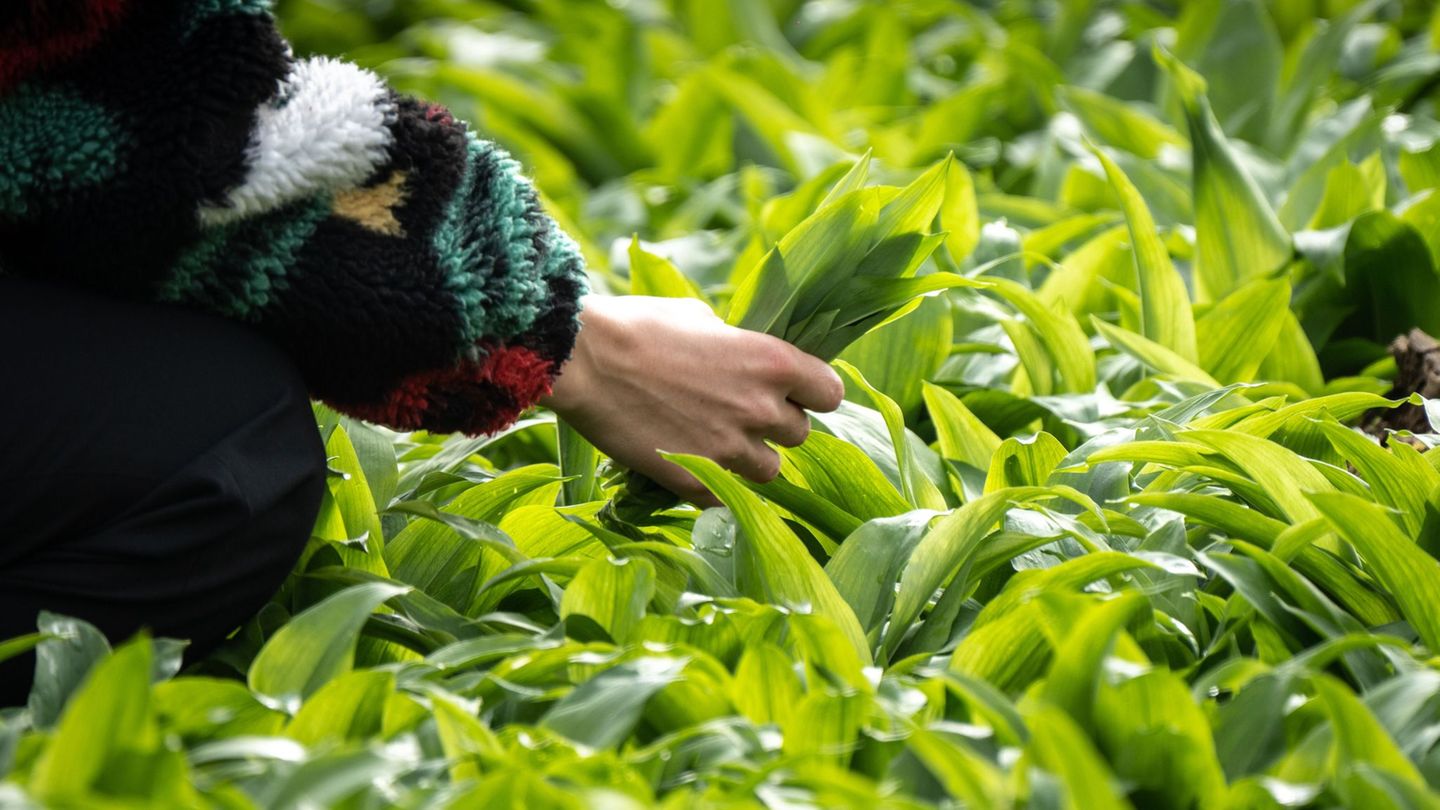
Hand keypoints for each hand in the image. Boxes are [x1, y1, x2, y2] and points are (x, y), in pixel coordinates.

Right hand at [540, 295, 845, 504]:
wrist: (581, 362)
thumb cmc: (637, 325)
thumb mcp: (700, 317)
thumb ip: (735, 344)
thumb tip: (741, 355)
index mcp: (772, 362)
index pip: (831, 394)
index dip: (812, 393)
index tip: (794, 392)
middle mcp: (761, 409)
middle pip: (800, 435)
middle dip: (775, 425)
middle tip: (742, 413)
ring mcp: (729, 451)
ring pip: (770, 471)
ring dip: (751, 458)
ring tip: (717, 441)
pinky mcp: (696, 482)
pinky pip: (727, 494)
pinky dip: (715, 482)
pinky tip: (689, 460)